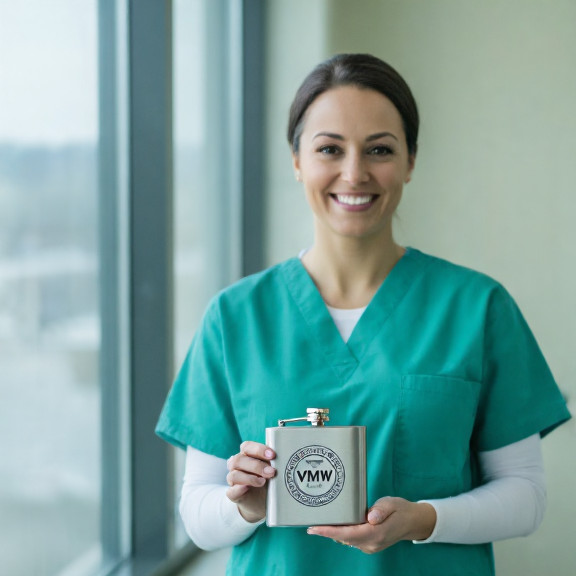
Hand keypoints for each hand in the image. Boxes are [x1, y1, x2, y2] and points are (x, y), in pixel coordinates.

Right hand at [226, 441, 275, 522]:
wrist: (262, 502)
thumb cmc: (268, 479)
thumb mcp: (272, 468)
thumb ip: (273, 462)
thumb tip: (285, 457)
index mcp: (246, 455)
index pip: (247, 446)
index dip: (259, 449)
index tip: (272, 455)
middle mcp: (237, 465)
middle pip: (239, 459)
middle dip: (256, 465)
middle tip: (272, 471)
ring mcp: (234, 481)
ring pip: (234, 475)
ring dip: (250, 477)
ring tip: (263, 482)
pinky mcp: (233, 495)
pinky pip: (231, 491)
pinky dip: (238, 489)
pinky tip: (247, 488)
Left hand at [307, 497, 436, 553]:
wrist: (413, 522)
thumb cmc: (401, 510)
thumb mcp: (392, 504)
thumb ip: (381, 510)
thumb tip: (370, 517)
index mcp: (377, 533)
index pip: (349, 534)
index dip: (330, 532)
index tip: (314, 529)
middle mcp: (372, 544)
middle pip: (344, 538)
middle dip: (327, 532)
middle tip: (310, 523)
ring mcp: (371, 546)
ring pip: (347, 540)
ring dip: (333, 533)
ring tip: (318, 523)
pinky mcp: (370, 544)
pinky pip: (352, 540)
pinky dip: (342, 533)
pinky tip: (334, 525)